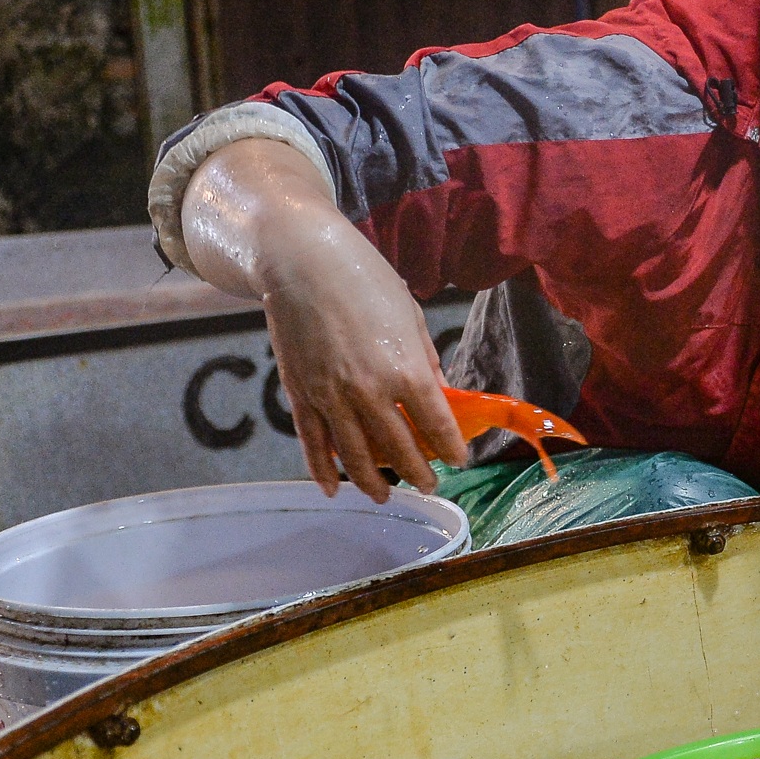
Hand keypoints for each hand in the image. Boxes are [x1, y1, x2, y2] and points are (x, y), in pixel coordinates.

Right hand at [180, 138, 468, 500]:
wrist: (301, 261)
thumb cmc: (364, 278)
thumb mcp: (409, 314)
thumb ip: (424, 359)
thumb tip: (438, 392)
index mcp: (406, 369)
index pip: (437, 425)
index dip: (451, 448)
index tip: (458, 459)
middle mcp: (370, 391)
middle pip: (399, 449)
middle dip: (418, 472)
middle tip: (429, 485)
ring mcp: (331, 397)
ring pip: (355, 456)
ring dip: (374, 483)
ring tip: (386, 496)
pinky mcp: (301, 395)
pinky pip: (313, 444)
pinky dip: (323, 471)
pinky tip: (333, 489)